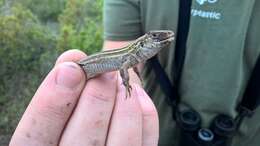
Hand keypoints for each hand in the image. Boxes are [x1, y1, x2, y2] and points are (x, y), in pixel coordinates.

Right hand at [10, 50, 158, 145]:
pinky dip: (144, 113)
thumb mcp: (59, 102)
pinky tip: (134, 95)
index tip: (70, 69)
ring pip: (121, 143)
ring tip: (120, 82)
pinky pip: (145, 141)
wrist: (96, 131)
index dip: (53, 101)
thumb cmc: (71, 113)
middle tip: (106, 72)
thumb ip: (61, 83)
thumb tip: (72, 59)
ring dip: (123, 104)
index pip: (37, 136)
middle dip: (97, 98)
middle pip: (83, 142)